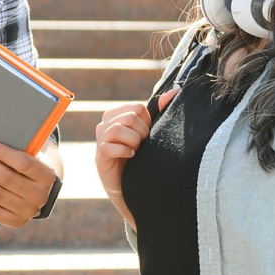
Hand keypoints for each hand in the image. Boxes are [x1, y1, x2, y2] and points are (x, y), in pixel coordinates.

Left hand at [0, 142, 57, 228]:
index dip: (4, 154)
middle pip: (6, 179)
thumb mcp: (33, 155)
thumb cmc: (31, 167)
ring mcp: (28, 211)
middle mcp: (40, 196)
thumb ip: (19, 150)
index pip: (24, 164)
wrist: (41, 190)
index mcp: (47, 176)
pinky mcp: (16, 221)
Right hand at [94, 89, 175, 227]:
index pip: (137, 108)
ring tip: (135, 151)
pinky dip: (125, 152)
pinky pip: (110, 146)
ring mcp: (100, 138)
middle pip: (130, 117)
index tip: (146, 135)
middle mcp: (105, 123)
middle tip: (141, 146)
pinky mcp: (99, 154)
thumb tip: (176, 91)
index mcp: (116, 114)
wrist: (130, 184)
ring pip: (119, 129)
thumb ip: (159, 111)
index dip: (147, 122)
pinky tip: (130, 157)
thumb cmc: (140, 155)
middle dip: (142, 133)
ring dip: (134, 142)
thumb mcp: (150, 131)